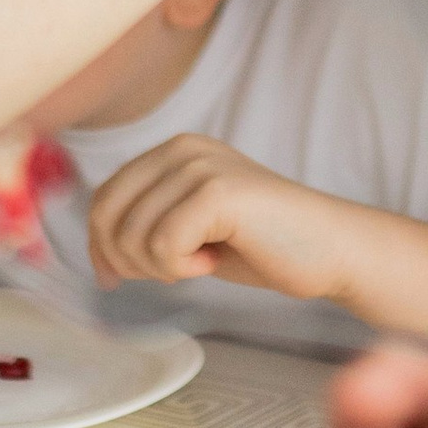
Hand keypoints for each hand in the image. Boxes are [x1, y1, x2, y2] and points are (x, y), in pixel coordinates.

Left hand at [88, 135, 352, 296]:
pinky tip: (214, 260)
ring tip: (201, 261)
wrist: (329, 248)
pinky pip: (163, 246)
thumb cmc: (263, 244)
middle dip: (127, 260)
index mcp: (173, 151)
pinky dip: (182, 268)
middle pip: (107, 216)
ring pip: (133, 235)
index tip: (116, 278)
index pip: (104, 198)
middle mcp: (183, 149)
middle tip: (171, 272)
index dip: (100, 246)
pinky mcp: (217, 192)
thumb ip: (148, 223)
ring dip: (161, 268)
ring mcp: (200, 166)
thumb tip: (98, 252)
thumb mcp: (192, 227)